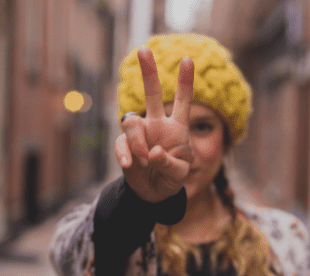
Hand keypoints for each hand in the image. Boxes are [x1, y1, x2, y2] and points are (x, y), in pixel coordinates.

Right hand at [115, 48, 193, 202]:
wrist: (153, 193)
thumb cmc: (171, 179)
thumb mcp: (179, 174)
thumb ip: (170, 163)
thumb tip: (153, 152)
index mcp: (176, 129)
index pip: (182, 102)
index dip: (185, 82)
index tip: (188, 59)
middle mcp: (157, 125)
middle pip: (152, 95)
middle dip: (148, 72)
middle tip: (143, 49)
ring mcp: (140, 134)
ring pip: (132, 122)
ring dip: (138, 142)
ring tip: (145, 161)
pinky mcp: (125, 146)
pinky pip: (121, 143)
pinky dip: (125, 154)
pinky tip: (129, 164)